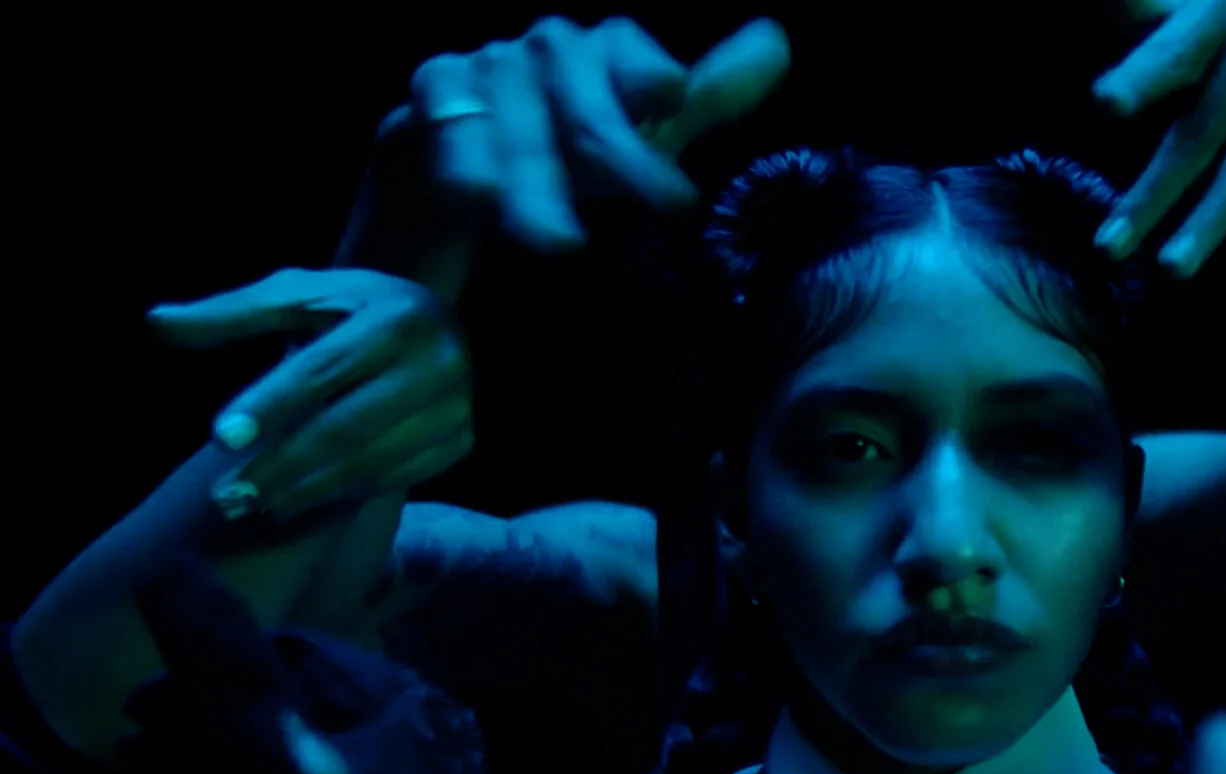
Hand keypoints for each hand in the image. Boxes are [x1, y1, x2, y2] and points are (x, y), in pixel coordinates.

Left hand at [147, 268, 470, 522]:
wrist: (434, 323)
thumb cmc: (349, 309)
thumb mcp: (295, 296)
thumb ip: (230, 313)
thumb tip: (154, 323)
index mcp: (396, 317)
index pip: (324, 369)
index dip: (271, 403)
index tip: (221, 438)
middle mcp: (440, 362)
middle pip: (348, 427)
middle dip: (282, 466)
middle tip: (227, 497)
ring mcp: (456, 407)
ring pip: (372, 462)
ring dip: (305, 492)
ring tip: (251, 507)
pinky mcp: (461, 440)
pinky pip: (395, 478)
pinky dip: (343, 494)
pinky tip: (298, 502)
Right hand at [365, 16, 788, 277]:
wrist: (443, 207)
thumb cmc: (558, 167)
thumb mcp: (641, 141)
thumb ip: (708, 97)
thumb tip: (776, 40)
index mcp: (588, 55)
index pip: (619, 44)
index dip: (643, 66)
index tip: (671, 98)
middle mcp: (530, 54)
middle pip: (574, 88)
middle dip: (616, 149)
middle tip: (668, 208)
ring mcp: (468, 75)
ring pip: (509, 119)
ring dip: (535, 182)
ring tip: (561, 244)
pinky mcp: (413, 114)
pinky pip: (441, 129)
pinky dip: (461, 163)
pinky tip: (478, 202)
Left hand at [1091, 0, 1225, 274]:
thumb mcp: (1201, 25)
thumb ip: (1151, 41)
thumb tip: (1100, 35)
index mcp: (1218, 8)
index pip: (1172, 52)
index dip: (1140, 76)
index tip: (1104, 104)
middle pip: (1200, 125)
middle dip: (1151, 191)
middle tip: (1107, 248)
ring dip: (1212, 217)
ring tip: (1173, 269)